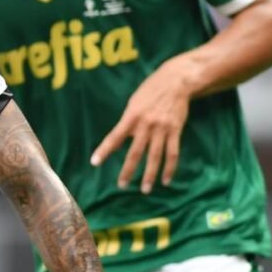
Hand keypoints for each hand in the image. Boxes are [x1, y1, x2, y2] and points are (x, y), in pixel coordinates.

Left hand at [91, 58, 196, 192]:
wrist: (176, 81)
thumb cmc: (151, 91)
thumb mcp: (134, 102)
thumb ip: (128, 121)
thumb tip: (120, 141)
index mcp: (132, 116)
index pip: (114, 137)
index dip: (104, 150)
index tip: (94, 162)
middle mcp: (146, 124)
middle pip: (135, 152)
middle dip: (128, 171)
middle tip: (122, 185)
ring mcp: (162, 129)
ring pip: (155, 157)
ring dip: (150, 175)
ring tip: (145, 189)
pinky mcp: (175, 131)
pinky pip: (172, 153)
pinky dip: (169, 168)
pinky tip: (166, 180)